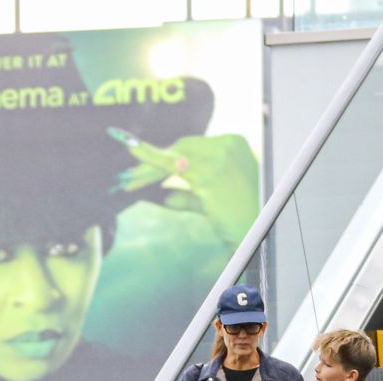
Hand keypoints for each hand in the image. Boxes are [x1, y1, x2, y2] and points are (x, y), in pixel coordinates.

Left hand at [112, 132, 259, 246]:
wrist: (255, 234)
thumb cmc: (238, 219)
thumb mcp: (211, 201)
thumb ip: (189, 195)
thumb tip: (164, 195)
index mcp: (233, 144)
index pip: (191, 145)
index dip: (165, 153)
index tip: (140, 154)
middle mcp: (227, 146)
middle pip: (181, 147)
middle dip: (152, 160)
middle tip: (128, 172)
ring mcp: (219, 161)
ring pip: (174, 158)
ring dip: (147, 170)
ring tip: (127, 180)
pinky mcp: (209, 178)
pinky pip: (172, 172)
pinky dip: (151, 174)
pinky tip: (135, 180)